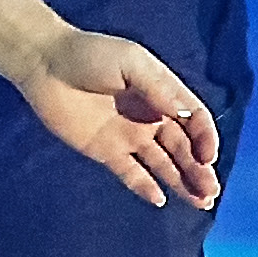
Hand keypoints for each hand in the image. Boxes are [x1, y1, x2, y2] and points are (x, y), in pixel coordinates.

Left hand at [19, 34, 225, 207]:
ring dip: (182, 182)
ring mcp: (129, 136)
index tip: (208, 157)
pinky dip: (146, 187)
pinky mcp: (106, 151)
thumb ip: (157, 88)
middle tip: (211, 191)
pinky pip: (131, 173)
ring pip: (163, 164)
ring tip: (201, 202)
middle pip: (183, 148)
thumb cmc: (91, 54)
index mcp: (163, 93)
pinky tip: (160, 200)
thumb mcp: (130, 62)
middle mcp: (151, 118)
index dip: (205, 138)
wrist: (46, 65)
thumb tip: (183, 113)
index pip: (194, 120)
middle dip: (199, 170)